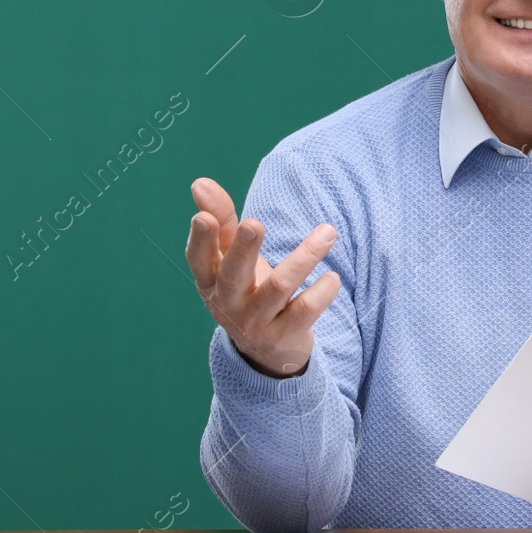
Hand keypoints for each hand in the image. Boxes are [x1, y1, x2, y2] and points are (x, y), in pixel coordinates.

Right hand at [185, 177, 341, 377]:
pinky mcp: (283, 335)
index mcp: (209, 280)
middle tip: (254, 223)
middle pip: (233, 275)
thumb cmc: (246, 288)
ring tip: (328, 232)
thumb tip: (200, 182)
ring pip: (278, 288)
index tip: (203, 217)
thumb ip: (221, 219)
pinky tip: (332, 277)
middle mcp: (228, 303)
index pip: (198, 259)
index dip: (200, 240)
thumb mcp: (229, 258)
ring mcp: (255, 322)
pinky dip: (321, 293)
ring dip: (304, 258)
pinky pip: (304, 312)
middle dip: (243, 249)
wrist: (266, 350)